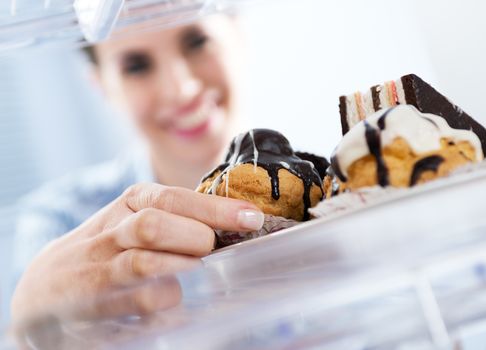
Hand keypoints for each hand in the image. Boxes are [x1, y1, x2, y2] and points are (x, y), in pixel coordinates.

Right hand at [11, 183, 263, 323]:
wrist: (43, 285)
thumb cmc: (107, 246)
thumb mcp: (134, 218)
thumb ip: (177, 216)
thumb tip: (235, 220)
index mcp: (129, 202)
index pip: (172, 197)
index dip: (216, 208)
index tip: (252, 218)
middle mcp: (112, 232)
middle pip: (155, 224)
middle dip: (194, 238)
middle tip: (210, 251)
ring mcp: (99, 269)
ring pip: (144, 264)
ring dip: (180, 271)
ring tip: (195, 274)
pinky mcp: (94, 305)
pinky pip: (137, 304)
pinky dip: (165, 304)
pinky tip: (178, 303)